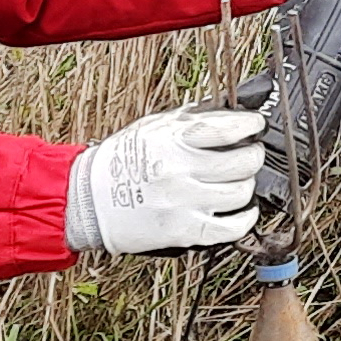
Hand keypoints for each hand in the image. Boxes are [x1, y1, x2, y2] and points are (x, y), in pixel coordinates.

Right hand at [62, 106, 266, 258]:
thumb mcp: (152, 127)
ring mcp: (183, 201)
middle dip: (253, 156)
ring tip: (238, 182)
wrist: (86, 200)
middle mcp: (180, 168)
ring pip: (241, 193)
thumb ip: (190, 119)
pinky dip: (245, 219)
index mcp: (173, 138)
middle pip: (243, 162)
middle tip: (249, 154)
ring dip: (247, 185)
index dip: (250, 126)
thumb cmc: (119, 161)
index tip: (254, 127)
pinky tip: (242, 211)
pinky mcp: (183, 230)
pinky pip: (231, 228)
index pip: (228, 127)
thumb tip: (229, 111)